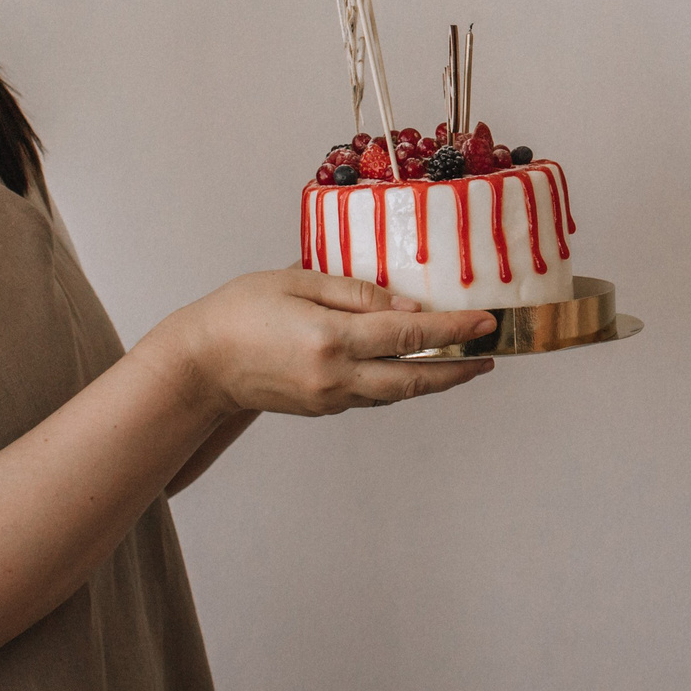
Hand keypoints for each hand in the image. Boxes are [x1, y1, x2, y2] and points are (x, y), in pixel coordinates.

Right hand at [153, 268, 496, 417]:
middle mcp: (337, 376)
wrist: (199, 365)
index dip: (453, 331)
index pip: (409, 336)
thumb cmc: (240, 312)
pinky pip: (374, 397)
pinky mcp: (324, 408)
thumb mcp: (296, 282)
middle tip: (491, 356)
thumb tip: (408, 306)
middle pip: (415, 379)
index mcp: (331, 340)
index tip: (486, 323)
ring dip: (435, 381)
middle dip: (459, 369)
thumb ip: (355, 293)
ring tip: (465, 363)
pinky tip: (415, 370)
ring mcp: (331, 398)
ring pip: (397, 393)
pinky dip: (401, 384)